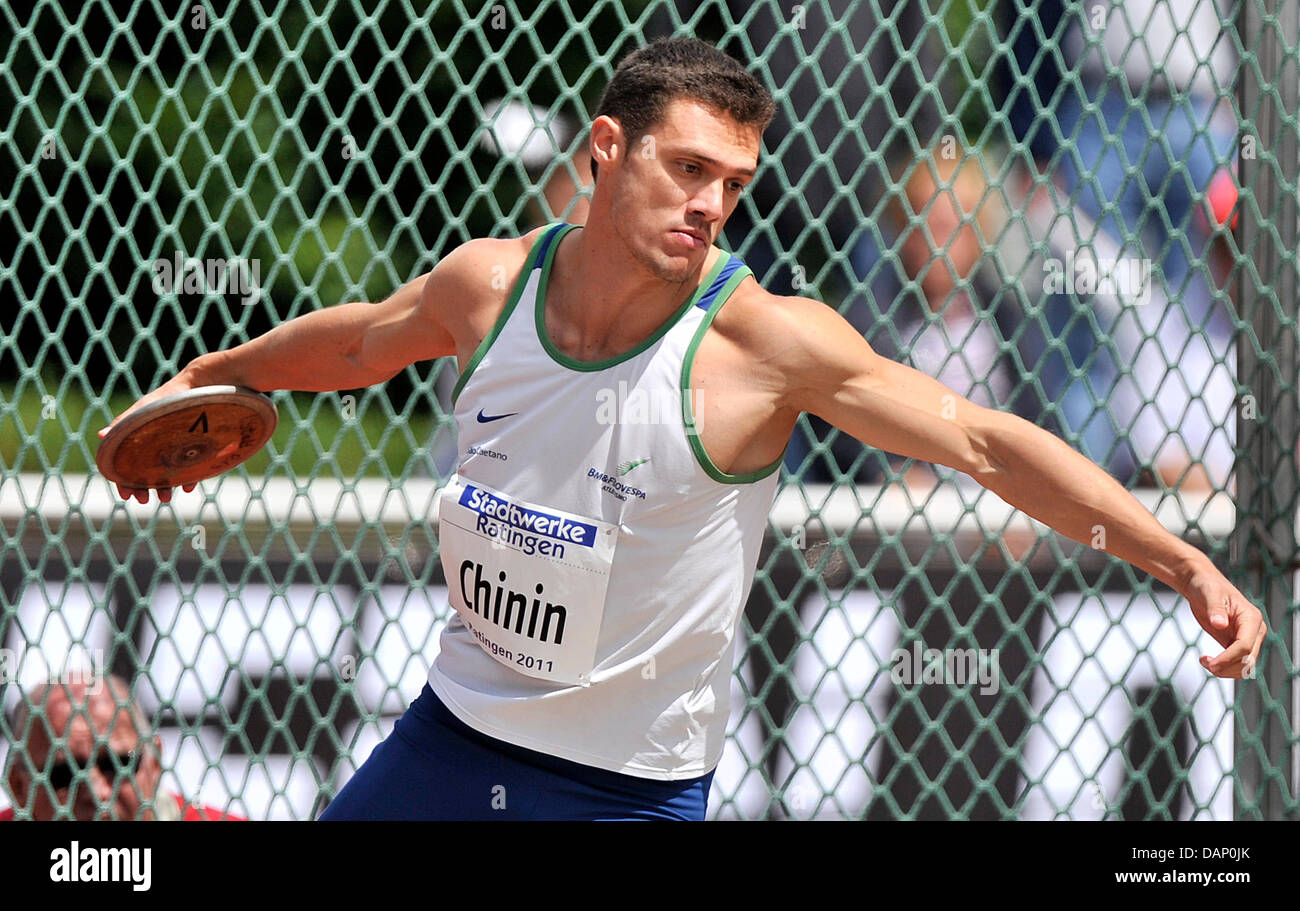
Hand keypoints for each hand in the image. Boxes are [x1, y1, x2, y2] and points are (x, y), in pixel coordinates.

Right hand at [98, 372, 201, 503]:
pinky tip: (188, 486)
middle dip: (143, 487)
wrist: (206, 385)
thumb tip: (100, 435)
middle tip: (146, 500)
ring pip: (166, 473)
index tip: (125, 494)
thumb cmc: (171, 395)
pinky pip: (191, 468)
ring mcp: (177, 446)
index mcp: (140, 435)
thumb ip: (126, 423)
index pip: (126, 462)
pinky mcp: (197, 447)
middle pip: (144, 471)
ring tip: (167, 498)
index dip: (123, 479)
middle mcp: (157, 443)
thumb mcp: (148, 409)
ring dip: (164, 487)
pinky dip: (188, 478)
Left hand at [1181, 564, 1266, 678]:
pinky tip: (1207, 661)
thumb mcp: (1209, 594)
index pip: (1246, 646)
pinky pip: (1236, 663)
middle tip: (1206, 664)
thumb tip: (1220, 623)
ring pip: (1245, 666)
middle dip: (1228, 667)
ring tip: (1205, 662)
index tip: (1211, 663)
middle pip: (1248, 660)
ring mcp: (1247, 638)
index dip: (1229, 658)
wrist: (1202, 585)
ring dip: (1226, 670)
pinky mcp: (1236, 643)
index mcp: (1251, 618)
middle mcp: (1254, 631)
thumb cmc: (1207, 586)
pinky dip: (1223, 667)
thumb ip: (1215, 608)